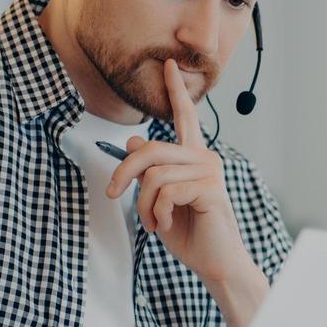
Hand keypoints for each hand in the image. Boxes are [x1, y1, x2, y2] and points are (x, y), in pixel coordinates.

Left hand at [105, 58, 251, 283]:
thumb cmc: (189, 233)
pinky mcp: (210, 189)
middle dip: (123, 173)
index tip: (170, 64)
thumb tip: (133, 140)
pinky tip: (164, 226)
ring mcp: (210, 172)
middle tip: (111, 194)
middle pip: (150, 150)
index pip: (185, 117)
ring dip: (142, 205)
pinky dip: (156, 213)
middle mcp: (205, 158)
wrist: (216, 263)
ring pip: (153, 175)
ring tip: (151, 223)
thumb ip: (149, 173)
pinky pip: (166, 192)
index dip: (176, 90)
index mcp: (194, 157)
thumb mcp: (158, 201)